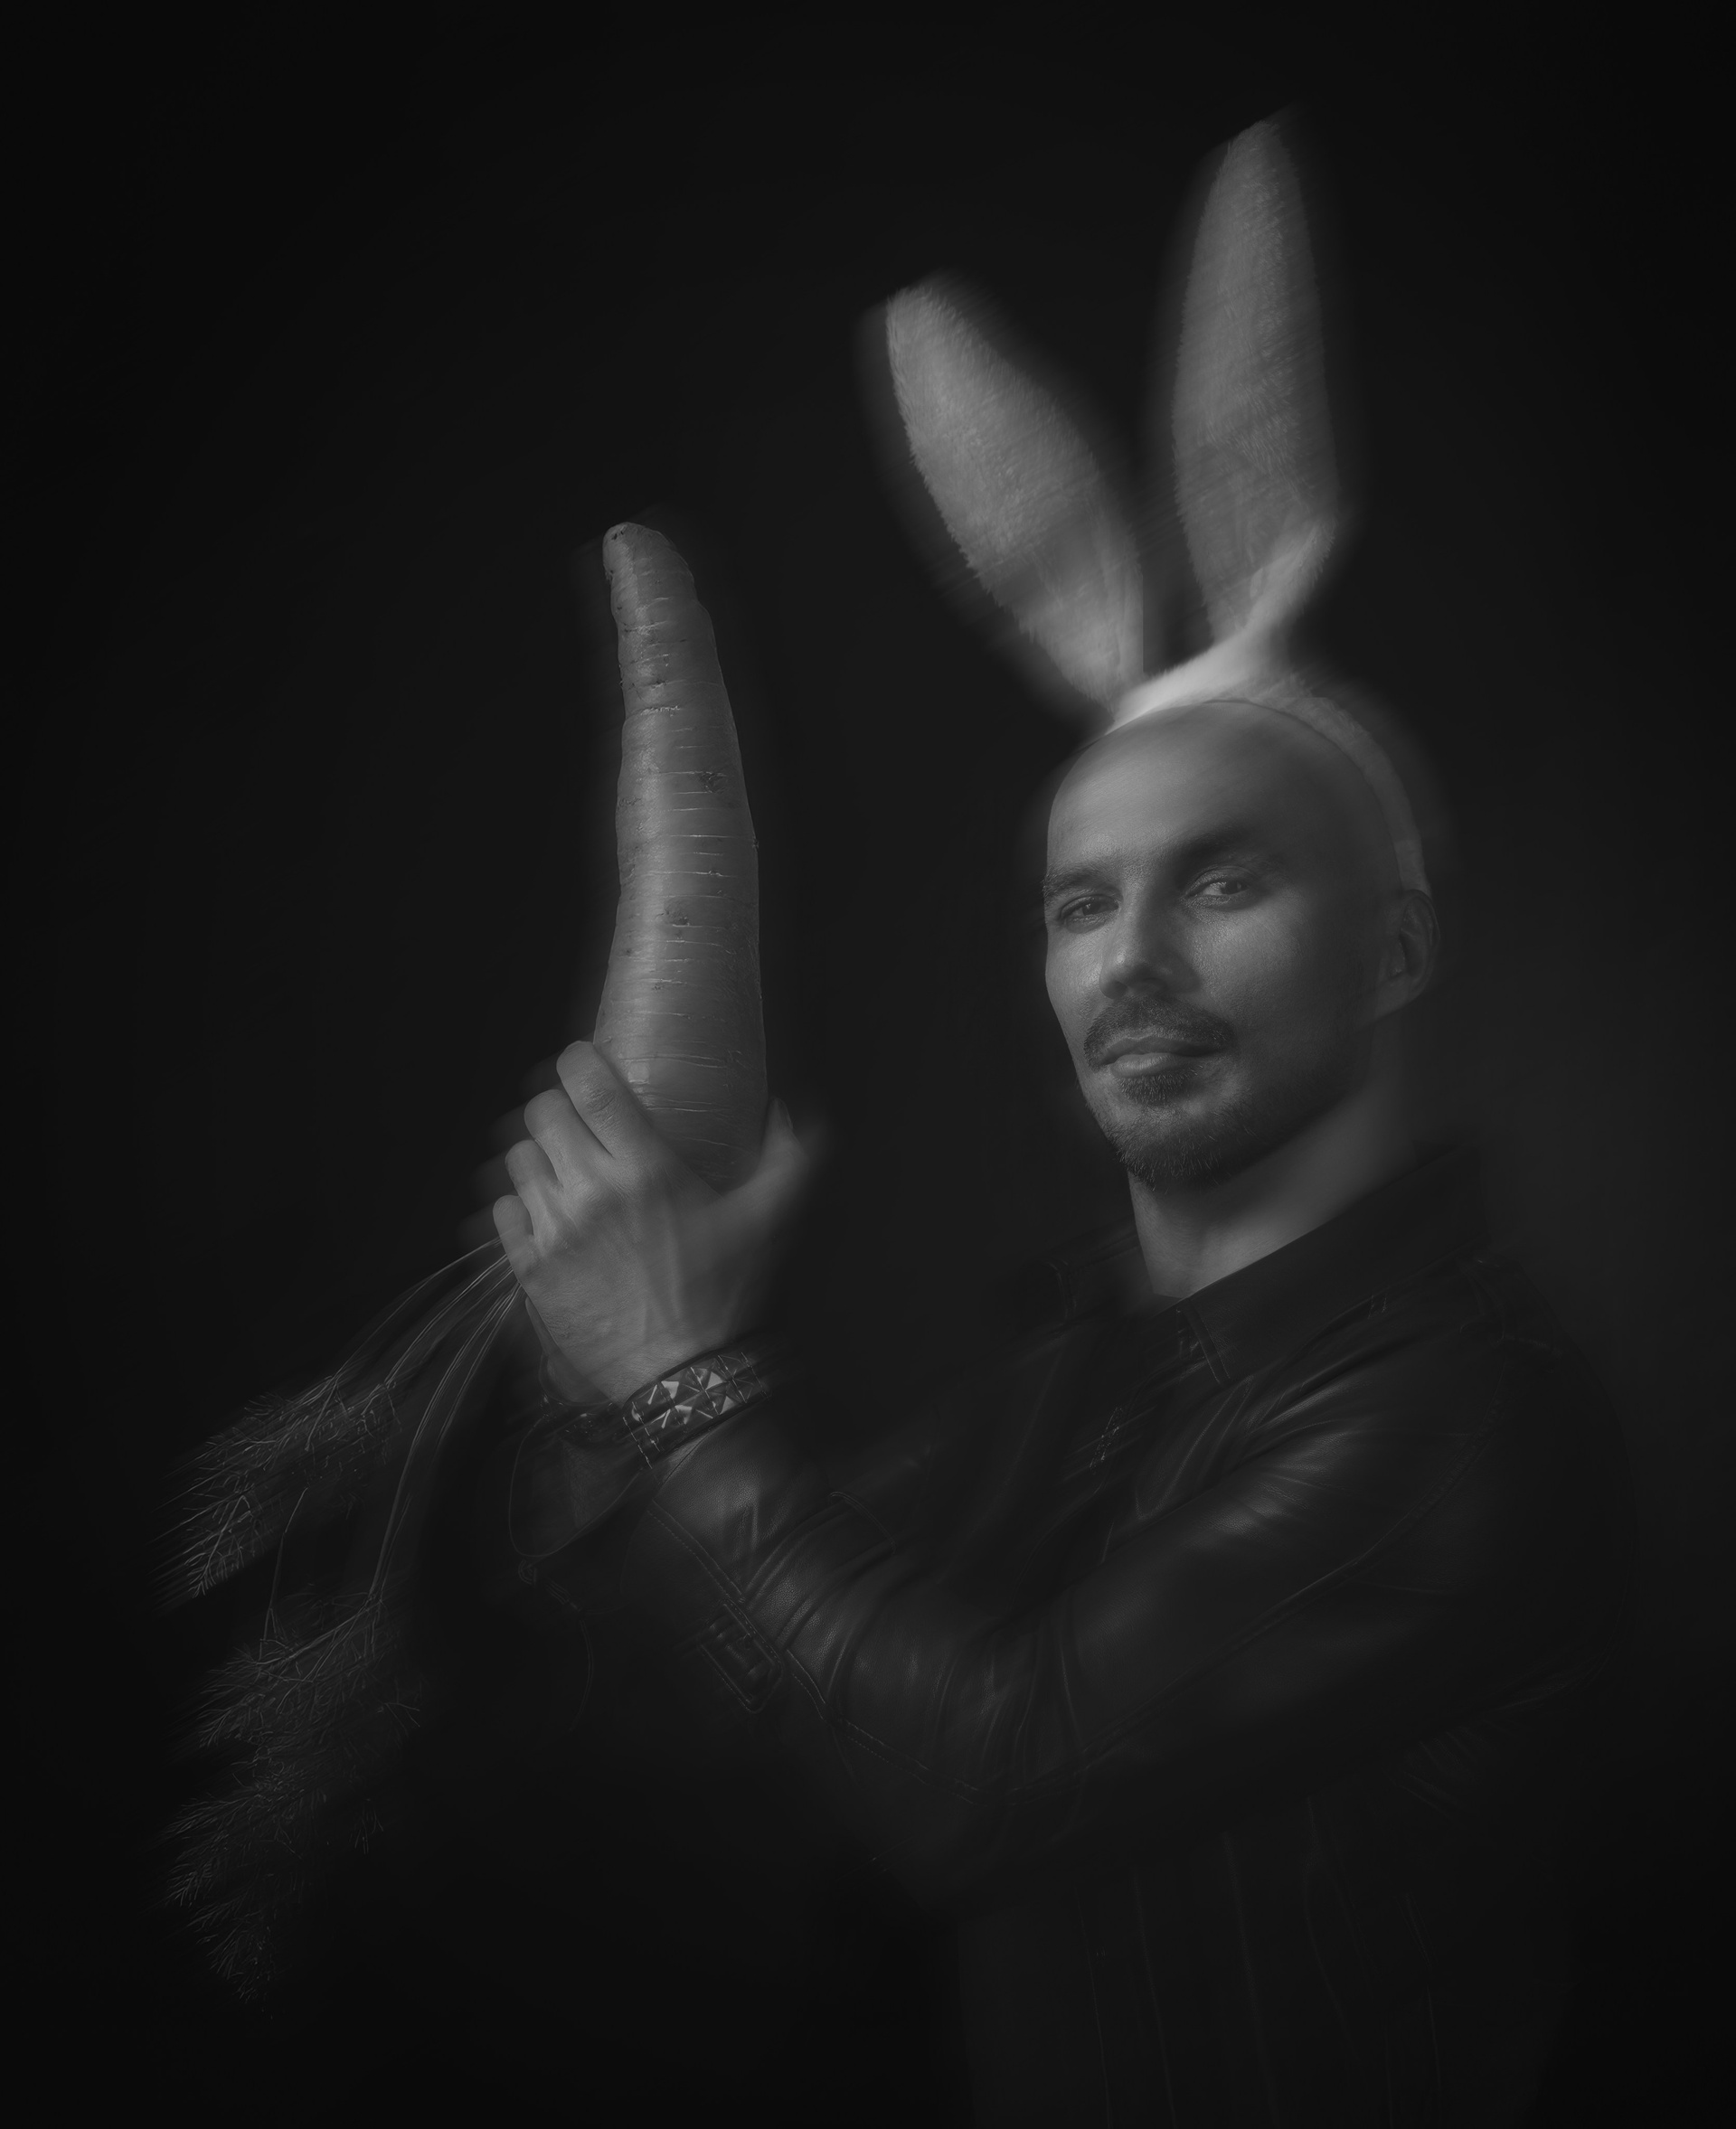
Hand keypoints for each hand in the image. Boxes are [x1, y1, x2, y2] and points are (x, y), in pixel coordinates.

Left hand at [493, 1041, 810, 1402]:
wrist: (681, 1377)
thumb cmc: (724, 1297)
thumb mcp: (767, 1221)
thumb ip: (789, 1159)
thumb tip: (789, 1110)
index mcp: (647, 1172)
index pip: (590, 1088)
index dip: (575, 1061)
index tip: (579, 1060)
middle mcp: (593, 1193)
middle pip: (542, 1113)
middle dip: (555, 1106)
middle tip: (573, 1117)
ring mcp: (555, 1232)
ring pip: (517, 1158)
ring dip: (536, 1153)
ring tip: (557, 1164)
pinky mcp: (530, 1269)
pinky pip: (503, 1211)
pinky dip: (518, 1204)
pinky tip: (542, 1210)